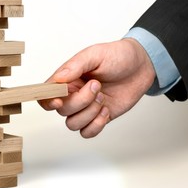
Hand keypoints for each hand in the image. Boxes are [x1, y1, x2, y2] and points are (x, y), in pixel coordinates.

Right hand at [39, 38, 155, 137]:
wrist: (141, 66)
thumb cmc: (118, 56)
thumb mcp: (95, 54)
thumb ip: (74, 66)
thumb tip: (58, 79)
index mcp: (67, 79)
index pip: (46, 94)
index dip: (48, 101)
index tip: (59, 100)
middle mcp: (73, 94)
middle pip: (62, 110)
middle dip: (80, 101)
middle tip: (97, 86)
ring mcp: (86, 108)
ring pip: (72, 124)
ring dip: (89, 113)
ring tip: (103, 97)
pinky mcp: (98, 118)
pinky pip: (87, 132)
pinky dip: (96, 125)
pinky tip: (106, 110)